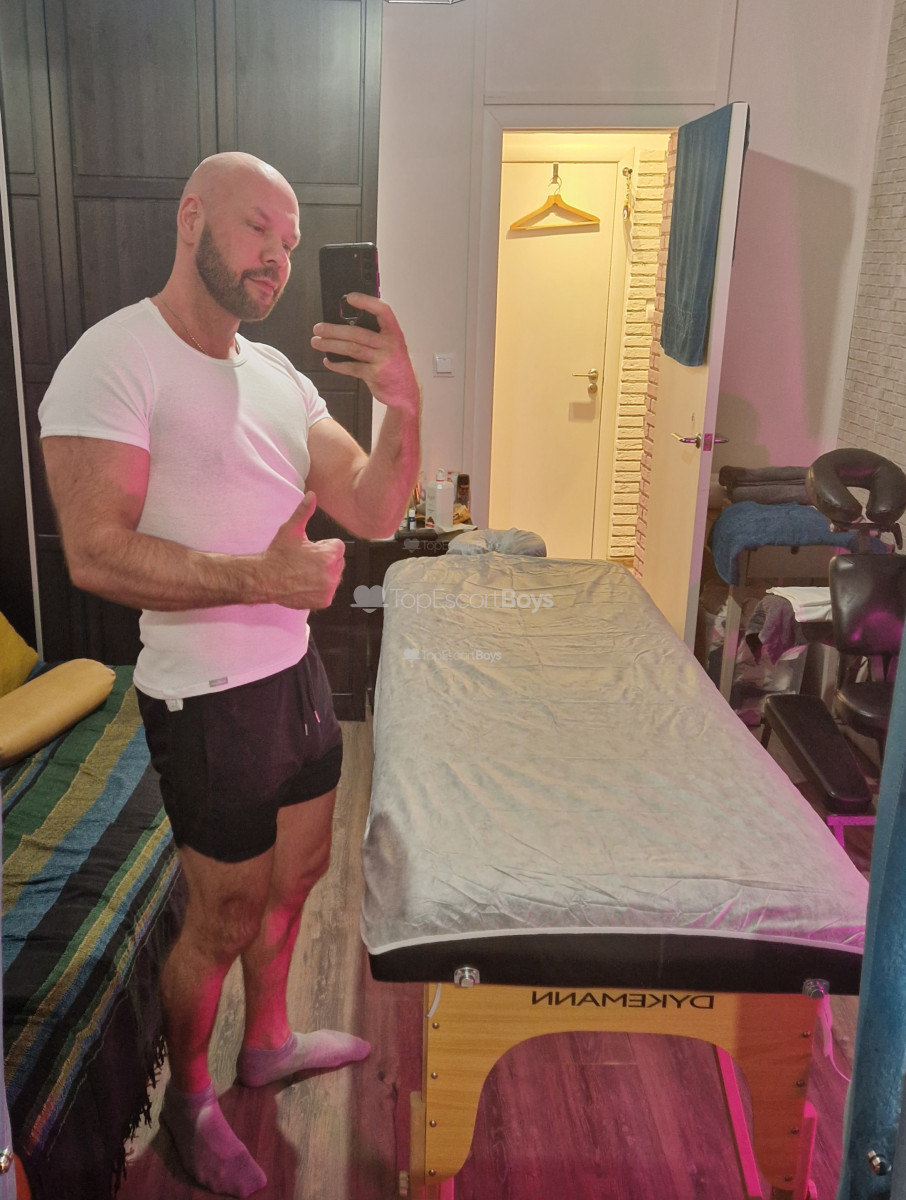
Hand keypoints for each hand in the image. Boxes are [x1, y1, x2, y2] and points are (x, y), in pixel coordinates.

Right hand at [261, 491, 344, 609]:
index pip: (338, 546)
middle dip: (326, 560)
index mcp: (329, 555)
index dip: (322, 547)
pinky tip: (305, 584)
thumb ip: (304, 512)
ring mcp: (329, 589)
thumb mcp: (291, 530)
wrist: (265, 579)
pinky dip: (320, 589)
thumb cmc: (278, 555)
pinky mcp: (324, 601)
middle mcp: (332, 573)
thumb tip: (312, 495)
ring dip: (324, 574)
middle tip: (305, 561)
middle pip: (338, 562)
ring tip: (304, 572)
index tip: (310, 550)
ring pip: (334, 576)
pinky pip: (329, 591)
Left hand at [311, 293, 419, 413]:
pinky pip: (351, 367)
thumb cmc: (395, 365)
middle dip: (334, 330)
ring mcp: (383, 360)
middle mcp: (390, 345)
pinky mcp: (375, 375)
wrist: (405, 391)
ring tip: (317, 342)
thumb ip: (376, 335)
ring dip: (331, 344)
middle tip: (319, 328)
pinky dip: (337, 364)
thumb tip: (346, 323)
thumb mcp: (392, 346)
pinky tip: (328, 361)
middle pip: (358, 333)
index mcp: (394, 332)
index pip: (383, 311)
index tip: (350, 297)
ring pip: (352, 348)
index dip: (366, 302)